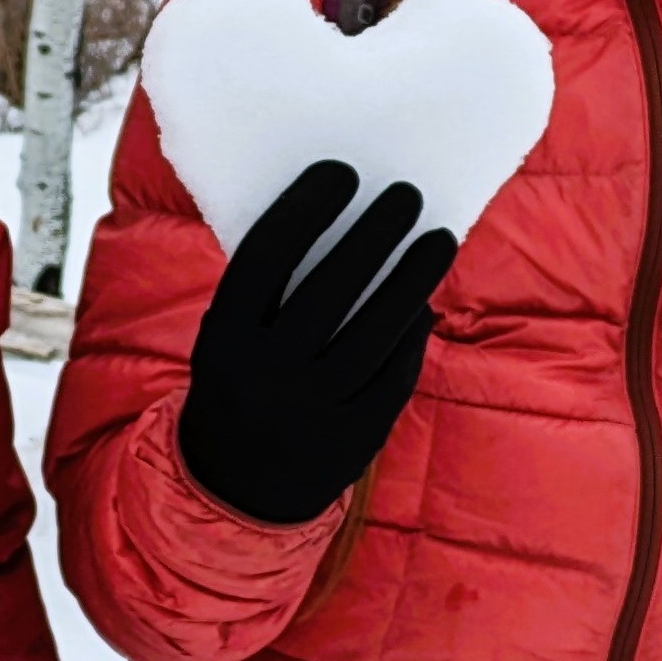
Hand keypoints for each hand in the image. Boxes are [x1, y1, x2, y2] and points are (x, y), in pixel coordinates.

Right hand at [176, 161, 459, 525]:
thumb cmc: (241, 379)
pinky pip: (392, 377)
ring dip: (412, 279)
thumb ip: (271, 289)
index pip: (267, 255)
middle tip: (407, 194)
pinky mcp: (350, 442)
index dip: (305, 208)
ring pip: (374, 333)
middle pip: (330, 288)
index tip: (342, 172)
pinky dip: (411, 338)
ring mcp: (309, 412)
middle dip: (375, 234)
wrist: (233, 488)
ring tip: (439, 239)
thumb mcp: (231, 336)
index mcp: (222, 336)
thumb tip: (346, 221)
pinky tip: (424, 304)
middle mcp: (263, 374)